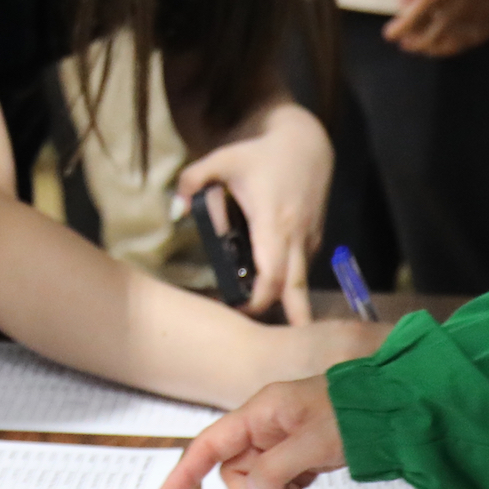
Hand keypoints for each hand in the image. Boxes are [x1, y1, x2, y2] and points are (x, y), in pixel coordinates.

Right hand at [155, 375, 344, 488]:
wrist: (394, 407)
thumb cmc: (355, 413)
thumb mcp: (315, 442)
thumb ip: (278, 469)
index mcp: (260, 414)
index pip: (210, 444)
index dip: (185, 472)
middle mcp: (265, 426)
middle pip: (236, 473)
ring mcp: (282, 441)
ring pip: (259, 482)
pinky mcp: (299, 454)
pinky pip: (280, 483)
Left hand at [174, 100, 332, 321]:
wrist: (306, 143)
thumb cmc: (260, 153)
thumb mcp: (222, 160)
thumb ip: (193, 181)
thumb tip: (174, 210)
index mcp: (274, 222)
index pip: (272, 275)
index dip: (258, 300)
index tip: (237, 312)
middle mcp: (295, 237)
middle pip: (296, 291)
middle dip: (283, 320)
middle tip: (262, 345)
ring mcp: (309, 239)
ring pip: (302, 283)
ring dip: (287, 306)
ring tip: (268, 332)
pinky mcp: (314, 238)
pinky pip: (303, 269)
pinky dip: (291, 286)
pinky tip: (274, 299)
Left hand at [385, 0, 488, 58]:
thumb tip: (403, 5)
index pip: (411, 23)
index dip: (397, 31)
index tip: (389, 35)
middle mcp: (457, 10)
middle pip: (431, 39)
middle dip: (414, 43)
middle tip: (406, 43)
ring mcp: (478, 13)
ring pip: (455, 43)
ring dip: (438, 48)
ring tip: (428, 47)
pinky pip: (479, 36)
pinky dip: (465, 41)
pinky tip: (457, 39)